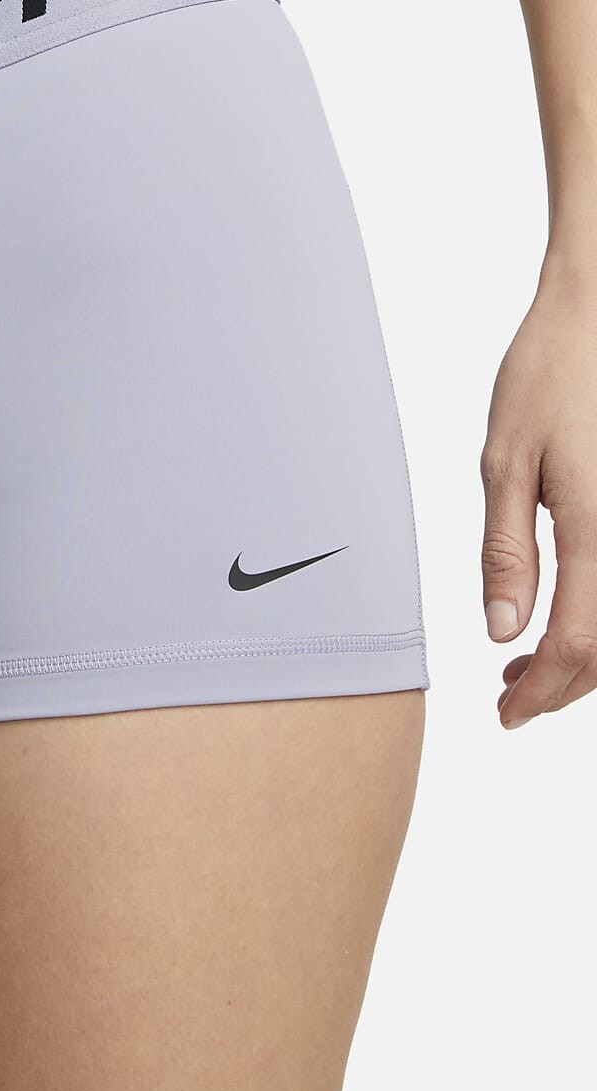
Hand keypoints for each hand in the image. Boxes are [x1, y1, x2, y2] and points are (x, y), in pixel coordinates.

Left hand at [481, 271, 596, 728]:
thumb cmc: (549, 376)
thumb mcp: (504, 461)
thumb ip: (507, 551)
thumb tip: (503, 631)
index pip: (579, 646)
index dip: (543, 693)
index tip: (505, 713)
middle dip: (563, 685)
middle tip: (508, 696)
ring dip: (587, 657)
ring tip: (526, 663)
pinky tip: (565, 615)